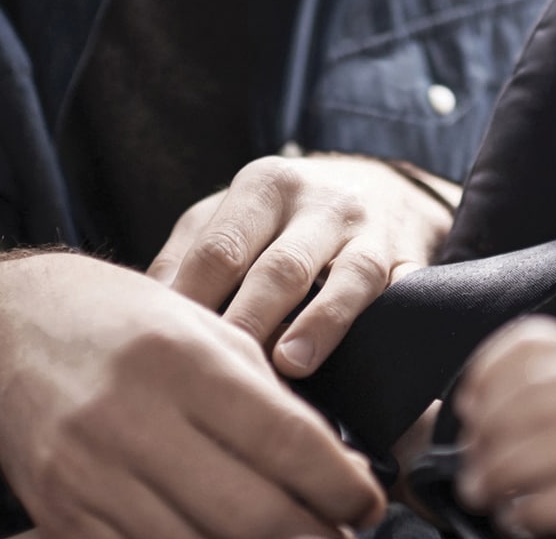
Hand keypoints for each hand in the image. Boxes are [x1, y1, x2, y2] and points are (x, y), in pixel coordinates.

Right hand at [0, 252, 385, 538]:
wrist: (11, 327)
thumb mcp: (206, 333)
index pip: (287, 443)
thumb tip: (341, 471)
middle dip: (313, 538)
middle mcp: (132, 416)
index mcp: (183, 360)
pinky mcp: (58, 511)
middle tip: (337, 538)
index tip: (366, 504)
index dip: (341, 488)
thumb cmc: (123, 324)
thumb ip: (272, 400)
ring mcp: (89, 472)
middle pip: (251, 514)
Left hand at [148, 153, 454, 376]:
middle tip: (218, 369)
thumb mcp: (229, 215)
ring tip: (289, 364)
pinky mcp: (411, 259)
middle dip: (248, 319)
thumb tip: (144, 315)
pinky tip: (365, 357)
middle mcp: (320, 202)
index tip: (166, 348)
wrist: (383, 187)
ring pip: (347, 277)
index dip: (192, 301)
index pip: (220, 248)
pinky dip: (383, 324)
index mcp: (263, 186)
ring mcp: (370, 231)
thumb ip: (185, 256)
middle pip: (279, 266)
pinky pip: (402, 292)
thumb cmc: (284, 216)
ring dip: (319, 323)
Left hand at [454, 316, 555, 536]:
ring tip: (484, 493)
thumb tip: (468, 409)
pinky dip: (525, 512)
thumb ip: (536, 386)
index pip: (530, 342)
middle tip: (471, 465)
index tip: (469, 405)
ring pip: (534, 452)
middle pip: (524, 402)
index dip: (485, 372)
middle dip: (483, 438)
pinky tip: (518, 515)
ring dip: (495, 478)